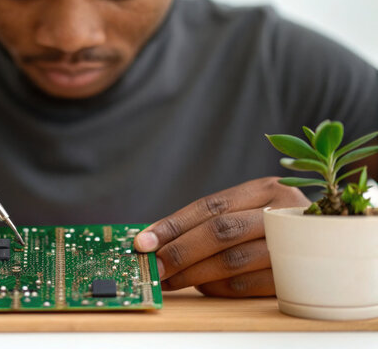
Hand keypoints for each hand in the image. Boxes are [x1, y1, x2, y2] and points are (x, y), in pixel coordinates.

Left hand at [134, 177, 310, 296]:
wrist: (337, 244)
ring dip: (192, 274)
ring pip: (231, 261)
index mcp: (266, 190)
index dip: (172, 224)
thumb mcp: (250, 211)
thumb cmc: (277, 227)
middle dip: (178, 251)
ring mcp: (293, 246)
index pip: (210, 206)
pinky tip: (202, 288)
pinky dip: (217, 289)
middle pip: (220, 232)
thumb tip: (157, 241)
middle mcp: (282, 213)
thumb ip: (211, 222)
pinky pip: (246, 285)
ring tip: (169, 279)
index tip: (143, 241)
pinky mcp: (296, 277)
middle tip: (152, 266)